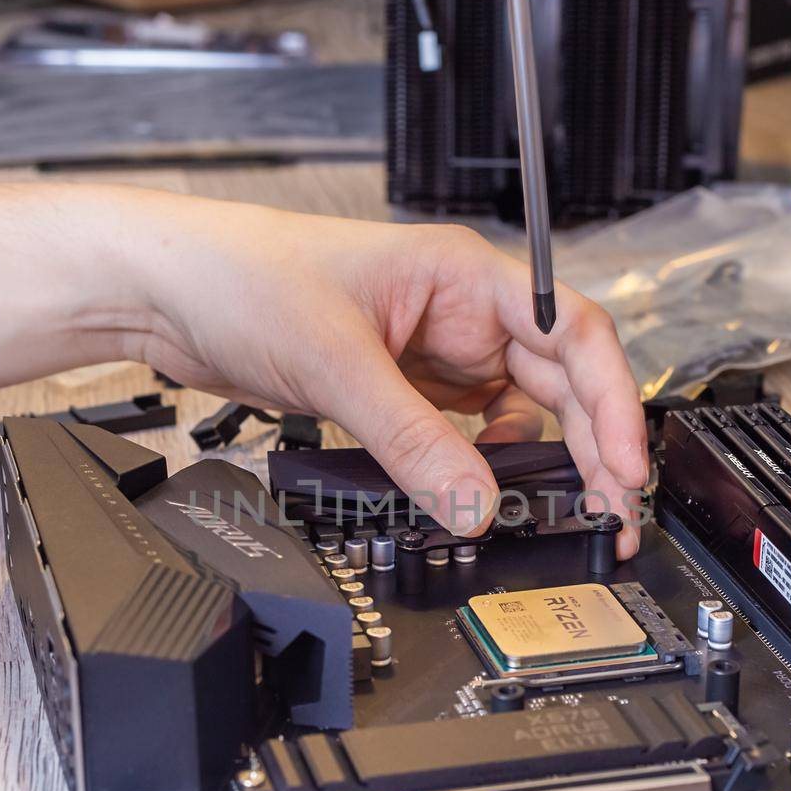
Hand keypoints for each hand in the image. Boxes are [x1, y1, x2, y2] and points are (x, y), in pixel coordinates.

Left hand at [106, 197, 648, 556]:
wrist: (167, 290)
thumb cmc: (244, 275)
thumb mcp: (338, 363)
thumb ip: (413, 441)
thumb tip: (475, 504)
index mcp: (464, 275)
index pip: (572, 331)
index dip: (611, 401)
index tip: (623, 466)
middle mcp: (460, 311)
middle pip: (558, 381)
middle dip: (589, 448)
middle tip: (606, 513)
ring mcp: (432, 353)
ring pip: (514, 414)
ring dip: (537, 465)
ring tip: (553, 515)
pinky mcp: (400, 390)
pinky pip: (461, 436)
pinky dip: (477, 469)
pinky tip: (478, 495)